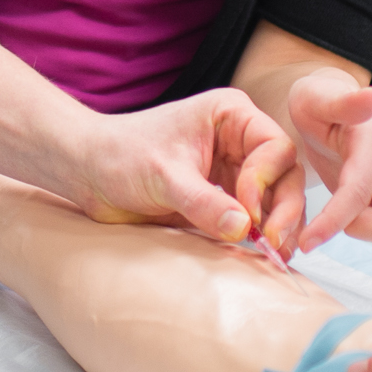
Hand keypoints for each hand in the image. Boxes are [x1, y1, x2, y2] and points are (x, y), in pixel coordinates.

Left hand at [75, 87, 296, 249]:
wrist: (87, 172)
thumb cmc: (120, 155)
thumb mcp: (163, 176)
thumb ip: (203, 202)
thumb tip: (243, 227)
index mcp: (230, 116)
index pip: (275, 147)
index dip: (268, 181)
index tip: (248, 209)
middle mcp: (239, 140)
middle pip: (284, 174)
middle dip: (284, 208)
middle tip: (275, 244)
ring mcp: (232, 170)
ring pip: (274, 199)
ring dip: (277, 226)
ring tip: (276, 255)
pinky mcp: (221, 198)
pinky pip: (251, 217)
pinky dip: (258, 235)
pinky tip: (262, 255)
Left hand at [282, 70, 371, 281]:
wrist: (329, 108)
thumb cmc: (319, 104)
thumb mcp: (318, 96)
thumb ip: (344, 101)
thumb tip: (370, 96)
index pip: (360, 192)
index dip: (335, 221)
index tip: (308, 242)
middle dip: (359, 233)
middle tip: (325, 227)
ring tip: (352, 234)